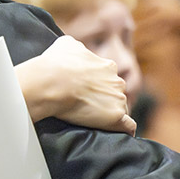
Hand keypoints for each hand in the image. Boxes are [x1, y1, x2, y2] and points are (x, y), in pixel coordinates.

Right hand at [17, 35, 135, 134]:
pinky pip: (128, 126)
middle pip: (116, 93)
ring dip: (110, 113)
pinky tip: (119, 134)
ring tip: (93, 120)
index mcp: (107, 66)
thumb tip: (75, 50)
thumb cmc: (55, 64)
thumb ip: (77, 47)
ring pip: (120, 108)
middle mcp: (117, 81)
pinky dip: (124, 130)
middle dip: (105, 98)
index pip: (108, 77)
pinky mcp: (115, 117)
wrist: (51, 82)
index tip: (84, 90)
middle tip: (85, 105)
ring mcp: (118, 99)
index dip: (97, 84)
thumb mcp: (66, 44)